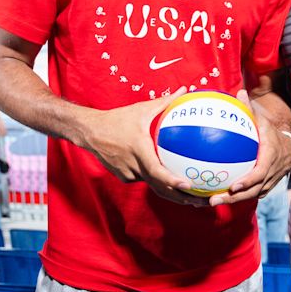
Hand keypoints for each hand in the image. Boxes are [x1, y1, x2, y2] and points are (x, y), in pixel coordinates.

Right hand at [80, 92, 207, 206]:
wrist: (90, 132)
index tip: (188, 185)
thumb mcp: (142, 109)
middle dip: (180, 197)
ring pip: (152, 185)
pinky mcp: (124, 177)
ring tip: (191, 197)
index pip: (157, 171)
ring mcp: (127, 174)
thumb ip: (165, 101)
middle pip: (159, 188)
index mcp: (139, 150)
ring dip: (170, 193)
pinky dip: (155, 181)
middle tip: (200, 201)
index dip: (172, 180)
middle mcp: (133, 165)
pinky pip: (143, 179)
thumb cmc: (117, 119)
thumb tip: (184, 90)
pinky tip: (169, 182)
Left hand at [208, 90, 290, 206]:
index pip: (261, 172)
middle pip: (253, 190)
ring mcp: (269, 182)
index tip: (234, 185)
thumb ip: (250, 109)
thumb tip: (240, 92)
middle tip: (214, 200)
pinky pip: (250, 194)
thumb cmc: (271, 131)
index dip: (248, 181)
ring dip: (232, 201)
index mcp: (271, 156)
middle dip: (234, 197)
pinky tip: (218, 197)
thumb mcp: (263, 119)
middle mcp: (271, 172)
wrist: (289, 148)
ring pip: (251, 195)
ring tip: (212, 202)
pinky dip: (236, 198)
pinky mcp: (264, 187)